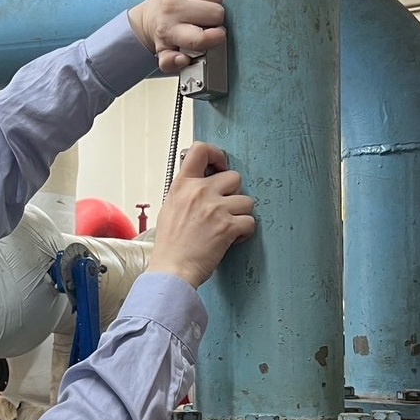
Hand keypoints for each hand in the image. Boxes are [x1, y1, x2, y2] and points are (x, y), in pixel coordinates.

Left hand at [128, 0, 225, 73]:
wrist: (149, 15)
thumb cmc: (165, 35)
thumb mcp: (166, 56)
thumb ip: (173, 63)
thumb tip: (182, 59)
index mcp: (169, 31)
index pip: (200, 37)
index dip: (215, 38)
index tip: (218, 36)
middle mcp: (170, 7)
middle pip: (217, 13)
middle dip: (216, 20)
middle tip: (204, 22)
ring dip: (214, 2)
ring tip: (201, 8)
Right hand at [147, 143, 255, 287]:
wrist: (172, 270)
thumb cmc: (170, 246)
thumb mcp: (169, 208)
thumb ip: (186, 192)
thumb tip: (201, 185)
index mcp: (182, 186)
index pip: (201, 150)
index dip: (217, 155)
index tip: (220, 166)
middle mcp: (200, 192)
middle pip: (234, 176)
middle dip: (233, 193)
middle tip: (224, 208)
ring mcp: (215, 208)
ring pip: (247, 201)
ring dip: (241, 215)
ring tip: (228, 227)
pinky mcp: (228, 227)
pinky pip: (250, 221)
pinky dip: (244, 232)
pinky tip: (232, 239)